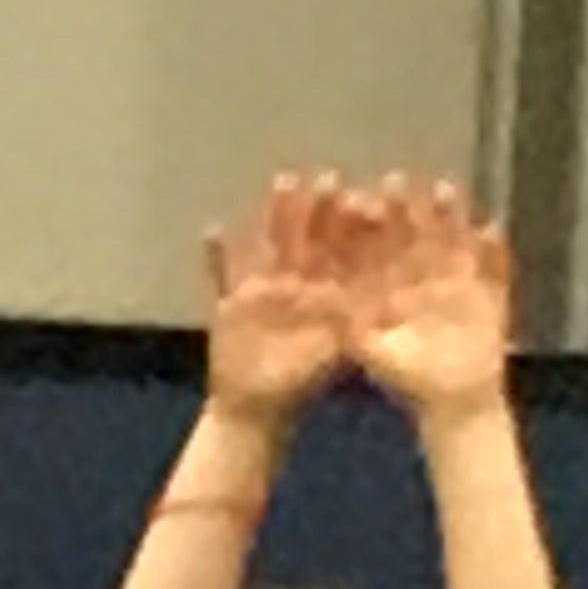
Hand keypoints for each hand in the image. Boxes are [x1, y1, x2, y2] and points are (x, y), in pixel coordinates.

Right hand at [203, 174, 354, 425]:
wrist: (254, 411)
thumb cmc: (298, 387)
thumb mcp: (332, 362)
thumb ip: (349, 334)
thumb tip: (376, 310)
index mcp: (321, 296)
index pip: (339, 255)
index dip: (352, 231)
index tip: (368, 202)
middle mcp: (292, 285)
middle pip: (307, 240)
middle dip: (318, 209)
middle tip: (330, 177)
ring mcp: (259, 290)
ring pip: (268, 245)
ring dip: (274, 215)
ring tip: (283, 181)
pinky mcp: (227, 304)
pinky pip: (220, 276)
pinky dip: (215, 257)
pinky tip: (211, 232)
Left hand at [340, 176, 512, 420]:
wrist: (459, 405)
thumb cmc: (412, 382)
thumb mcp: (375, 355)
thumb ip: (356, 330)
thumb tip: (330, 305)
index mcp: (396, 286)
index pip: (380, 249)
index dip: (367, 226)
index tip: (356, 200)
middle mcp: (426, 276)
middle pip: (415, 236)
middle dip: (406, 209)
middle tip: (393, 180)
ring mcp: (460, 281)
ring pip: (453, 241)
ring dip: (451, 217)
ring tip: (445, 190)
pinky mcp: (490, 294)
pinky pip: (493, 269)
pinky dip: (494, 252)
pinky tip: (492, 229)